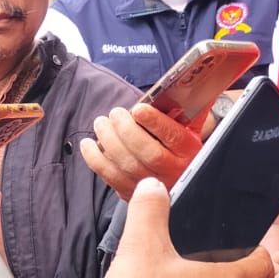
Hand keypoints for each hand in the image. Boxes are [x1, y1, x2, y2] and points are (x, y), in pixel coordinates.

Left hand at [81, 102, 205, 199]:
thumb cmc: (179, 138)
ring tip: (101, 124)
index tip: (138, 109)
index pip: (174, 137)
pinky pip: (111, 178)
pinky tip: (89, 145)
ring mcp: (153, 185)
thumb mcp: (190, 123)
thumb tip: (183, 84)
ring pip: (128, 166)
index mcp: (190, 150)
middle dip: (126, 131)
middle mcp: (174, 170)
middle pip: (149, 153)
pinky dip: (96, 160)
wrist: (180, 168)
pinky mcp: (133, 193)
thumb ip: (186, 106)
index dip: (155, 122)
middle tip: (115, 114)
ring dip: (109, 142)